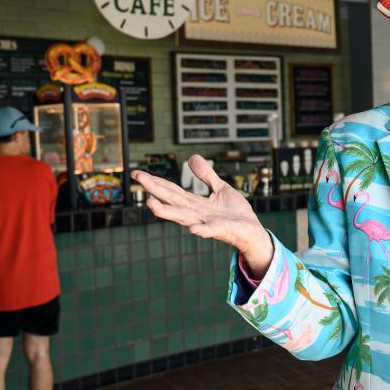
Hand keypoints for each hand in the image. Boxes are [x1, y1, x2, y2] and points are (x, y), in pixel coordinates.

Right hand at [131, 155, 273, 275]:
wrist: (253, 232)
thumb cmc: (235, 213)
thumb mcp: (220, 188)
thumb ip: (206, 175)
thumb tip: (192, 157)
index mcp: (196, 203)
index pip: (172, 191)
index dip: (155, 182)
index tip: (137, 173)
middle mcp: (197, 214)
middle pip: (172, 201)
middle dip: (155, 191)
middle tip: (138, 179)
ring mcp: (208, 223)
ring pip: (184, 217)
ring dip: (168, 212)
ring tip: (151, 204)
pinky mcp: (222, 230)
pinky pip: (210, 230)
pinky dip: (202, 230)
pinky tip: (193, 229)